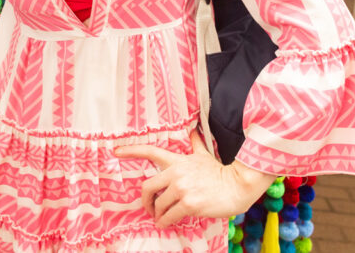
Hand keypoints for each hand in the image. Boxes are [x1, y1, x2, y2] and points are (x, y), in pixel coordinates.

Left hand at [113, 131, 275, 227]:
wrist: (238, 186)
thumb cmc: (221, 173)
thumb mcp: (205, 155)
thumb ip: (195, 144)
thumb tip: (193, 130)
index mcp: (178, 161)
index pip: (150, 151)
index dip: (131, 151)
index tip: (116, 151)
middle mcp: (176, 173)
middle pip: (147, 187)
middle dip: (145, 200)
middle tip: (149, 208)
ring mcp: (182, 188)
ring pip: (158, 204)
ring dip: (157, 214)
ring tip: (160, 219)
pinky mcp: (189, 203)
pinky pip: (169, 215)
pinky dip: (164, 221)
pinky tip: (165, 223)